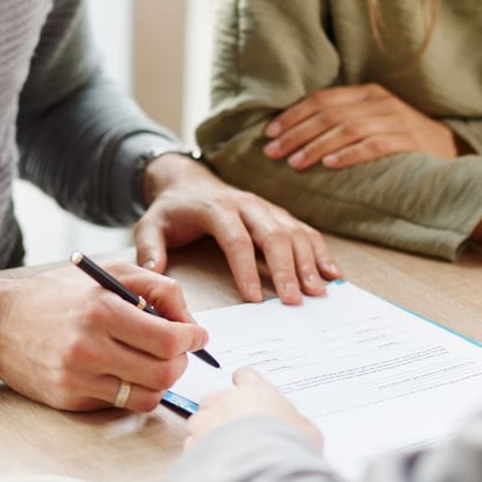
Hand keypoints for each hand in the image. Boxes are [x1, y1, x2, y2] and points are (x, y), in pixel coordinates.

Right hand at [0, 261, 206, 412]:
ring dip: (161, 382)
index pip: (168, 340)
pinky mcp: (68, 400)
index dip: (192, 340)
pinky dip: (132, 390)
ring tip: (153, 362)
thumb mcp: (108, 272)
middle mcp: (89, 348)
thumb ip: (157, 288)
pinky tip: (124, 371)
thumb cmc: (56, 294)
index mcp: (102, 310)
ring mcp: (77, 379)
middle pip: (163, 373)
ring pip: (146, 397)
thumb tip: (191, 322)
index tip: (197, 336)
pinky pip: (118, 405)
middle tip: (179, 351)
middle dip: (181, 363)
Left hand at [135, 152, 340, 304]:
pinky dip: (320, 252)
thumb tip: (153, 274)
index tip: (254, 299)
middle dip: (286, 269)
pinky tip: (332, 274)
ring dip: (308, 262)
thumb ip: (149, 247)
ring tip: (317, 292)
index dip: (246, 269)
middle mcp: (247, 204)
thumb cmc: (172, 209)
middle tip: (294, 300)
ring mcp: (267, 208)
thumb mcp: (150, 224)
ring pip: (293, 232)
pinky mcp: (278, 214)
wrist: (189, 181)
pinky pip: (305, 230)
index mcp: (217, 208)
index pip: (236, 240)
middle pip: (273, 235)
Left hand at [184, 367, 320, 450]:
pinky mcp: (195, 445)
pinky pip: (191, 444)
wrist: (265, 470)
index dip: (243, 382)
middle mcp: (229, 402)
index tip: (242, 386)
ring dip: (205, 430)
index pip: (245, 375)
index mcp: (257, 392)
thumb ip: (296, 421)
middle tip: (234, 427)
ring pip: (198, 420)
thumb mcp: (307, 431)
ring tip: (220, 447)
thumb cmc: (289, 447)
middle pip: (215, 398)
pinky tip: (212, 462)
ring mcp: (208, 422)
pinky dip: (199, 451)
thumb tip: (296, 425)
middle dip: (220, 410)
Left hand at [263, 84, 457, 169]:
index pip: (323, 99)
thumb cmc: (401, 138)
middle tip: (273, 152)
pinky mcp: (409, 142)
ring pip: (348, 130)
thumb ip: (343, 120)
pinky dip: (350, 154)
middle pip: (330, 115)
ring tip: (295, 163)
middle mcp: (380, 102)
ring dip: (317, 146)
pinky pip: (375, 146)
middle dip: (297, 133)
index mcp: (368, 92)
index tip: (270, 134)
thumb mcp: (373, 119)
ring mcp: (396, 120)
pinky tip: (330, 164)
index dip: (294, 115)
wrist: (451, 149)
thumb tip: (295, 133)